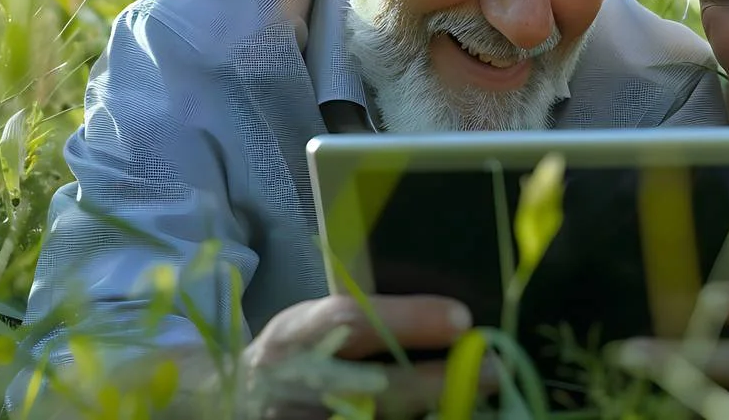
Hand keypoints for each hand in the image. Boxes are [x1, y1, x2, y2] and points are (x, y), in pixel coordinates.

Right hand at [239, 293, 495, 418]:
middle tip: (493, 370)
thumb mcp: (314, 326)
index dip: (407, 319)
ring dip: (431, 413)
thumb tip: (455, 319)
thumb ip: (367, 323)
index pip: (350, 320)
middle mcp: (294, 381)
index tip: (463, 319)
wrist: (235, 402)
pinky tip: (442, 416)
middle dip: (436, 381)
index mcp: (295, 333)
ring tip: (476, 401)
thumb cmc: (297, 354)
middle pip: (371, 384)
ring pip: (371, 419)